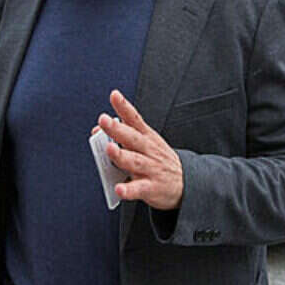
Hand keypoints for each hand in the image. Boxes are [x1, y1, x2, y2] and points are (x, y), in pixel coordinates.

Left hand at [98, 89, 183, 210]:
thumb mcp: (146, 143)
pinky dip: (128, 189)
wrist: (187, 182)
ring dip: (121, 155)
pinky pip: (138, 189)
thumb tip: (97, 130)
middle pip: (132, 138)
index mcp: (146, 137)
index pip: (134, 119)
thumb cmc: (159, 160)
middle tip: (103, 120)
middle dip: (117, 129)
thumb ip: (122, 135)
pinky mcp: (151, 188)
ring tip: (109, 149)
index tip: (114, 95)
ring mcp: (151, 169)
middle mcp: (148, 151)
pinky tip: (118, 188)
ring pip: (134, 161)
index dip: (124, 106)